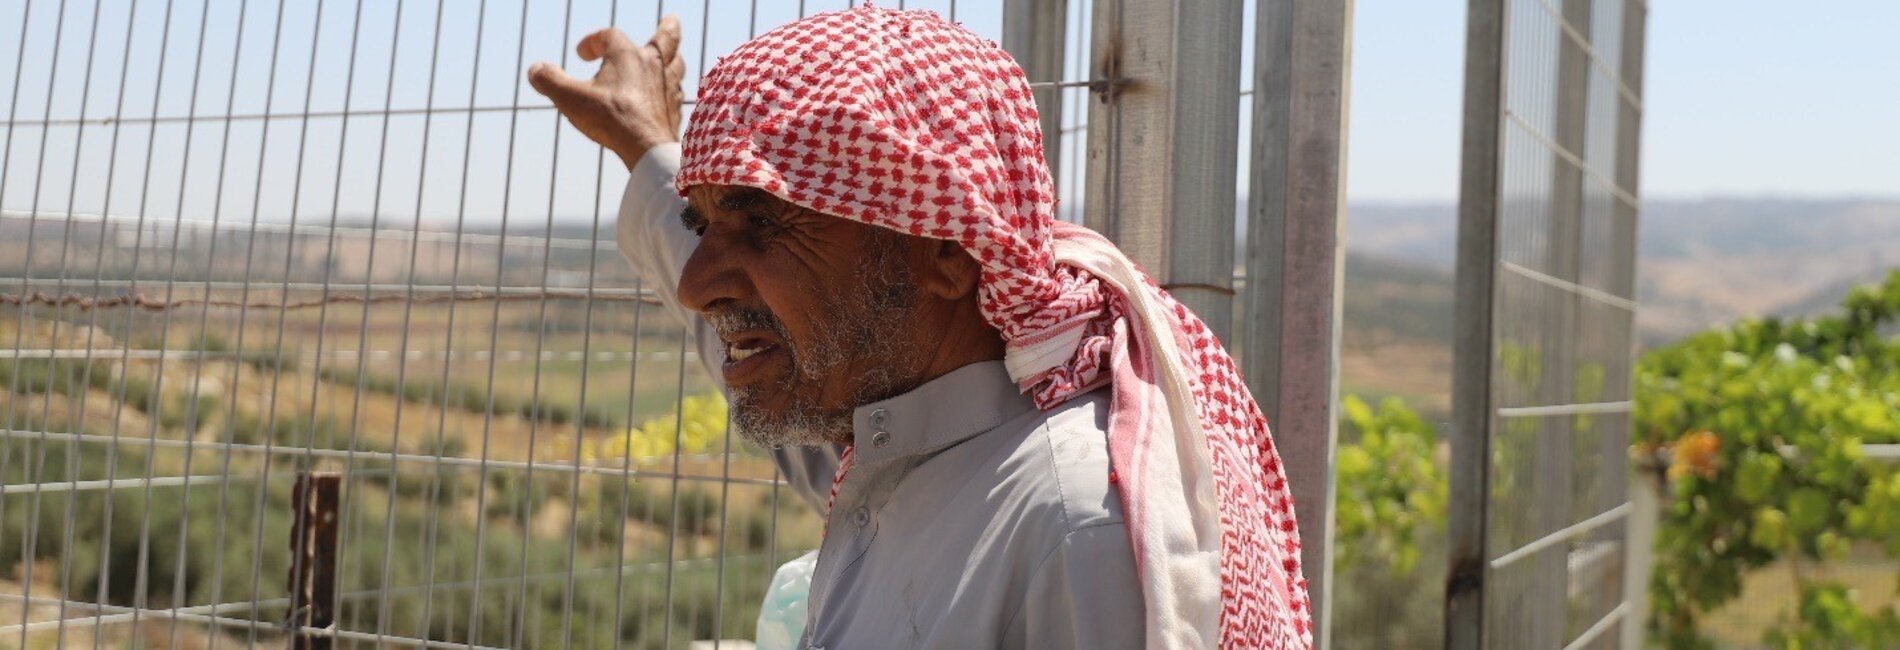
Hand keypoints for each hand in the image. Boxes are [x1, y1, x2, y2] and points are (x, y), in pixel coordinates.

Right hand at [527, 16, 686, 170]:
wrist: (647, 149)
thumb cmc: (610, 119)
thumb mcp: (569, 98)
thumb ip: (549, 80)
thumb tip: (535, 69)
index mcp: (627, 55)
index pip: (609, 36)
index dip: (593, 41)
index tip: (581, 55)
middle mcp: (652, 66)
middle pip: (666, 39)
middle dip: (668, 28)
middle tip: (672, 19)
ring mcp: (668, 88)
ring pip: (677, 65)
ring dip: (674, 59)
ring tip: (673, 57)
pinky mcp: (674, 111)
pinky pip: (677, 94)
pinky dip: (673, 90)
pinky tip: (670, 95)